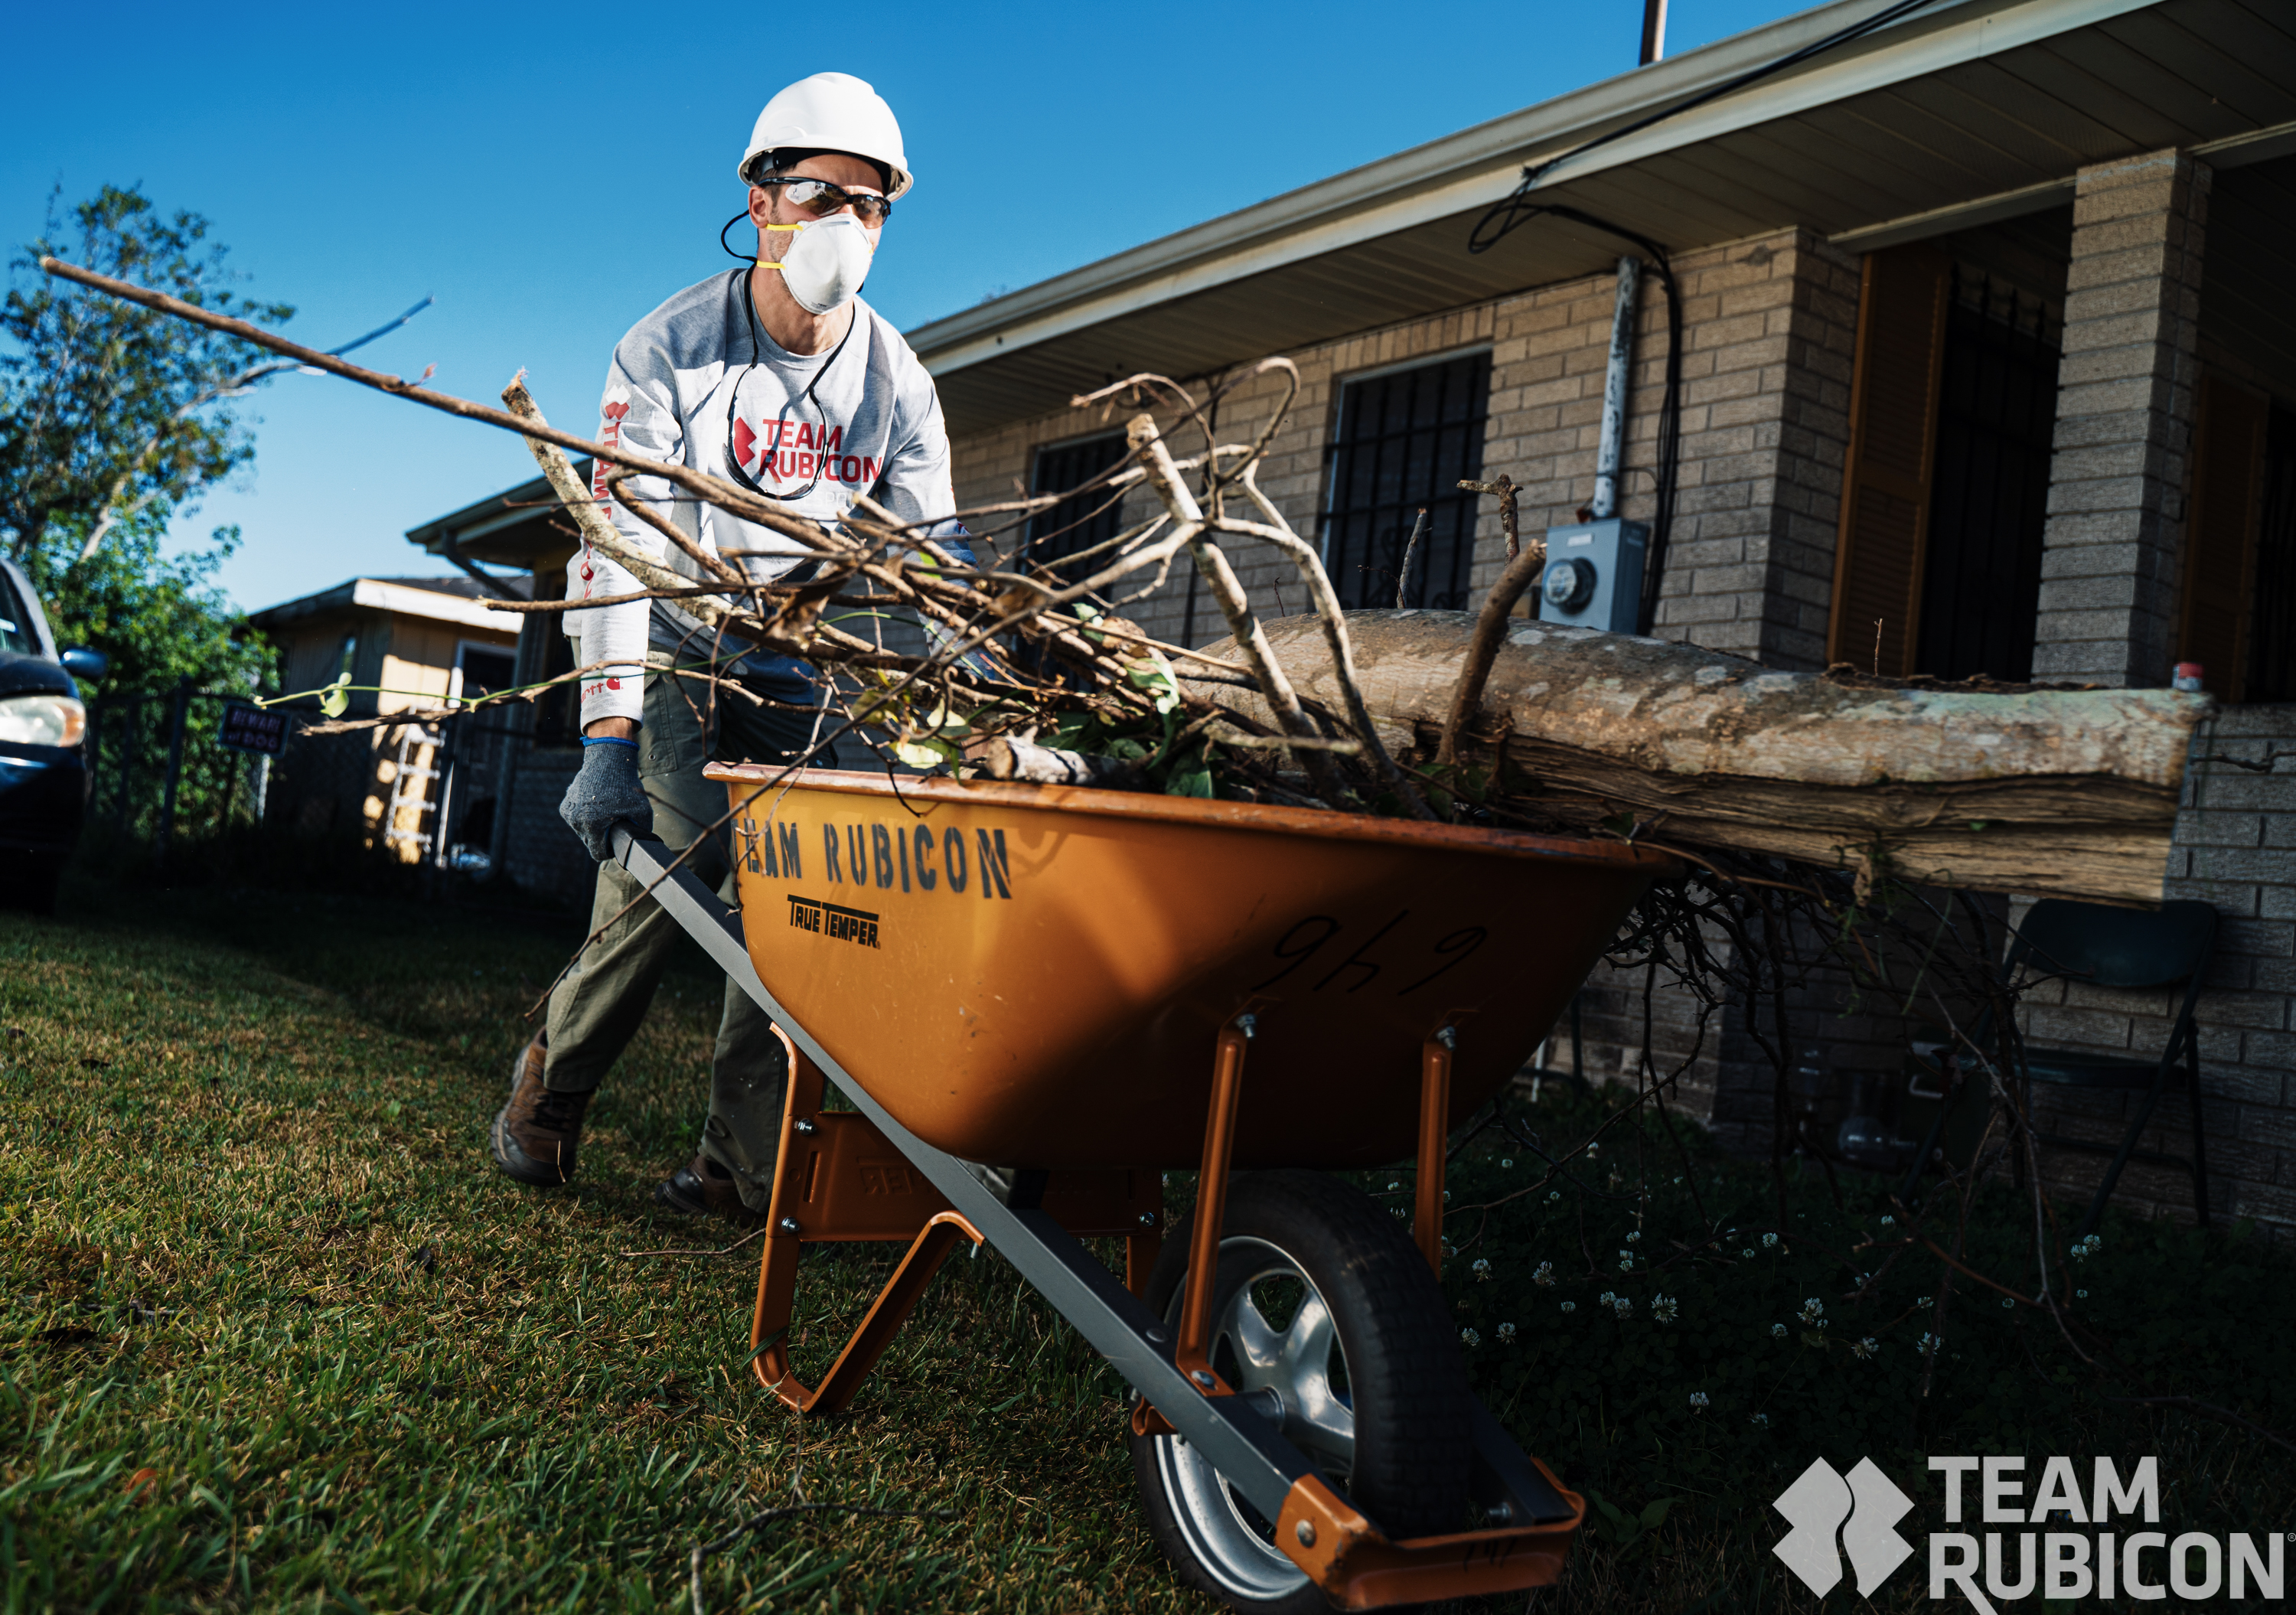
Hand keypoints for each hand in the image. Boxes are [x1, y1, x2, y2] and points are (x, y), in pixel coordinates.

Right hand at [559, 739, 650, 860]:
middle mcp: (577, 821)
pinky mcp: (565, 805)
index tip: (617, 844)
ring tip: (605, 812)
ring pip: (583, 831)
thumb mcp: (642, 811)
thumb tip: (642, 844)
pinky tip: (596, 805)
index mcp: (592, 825)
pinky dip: (585, 817)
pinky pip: (577, 820)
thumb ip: (642, 831)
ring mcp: (569, 813)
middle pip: (590, 843)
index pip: (598, 853)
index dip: (610, 851)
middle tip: (614, 824)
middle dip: (602, 838)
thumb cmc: (625, 786)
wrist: (608, 760)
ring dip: (593, 827)